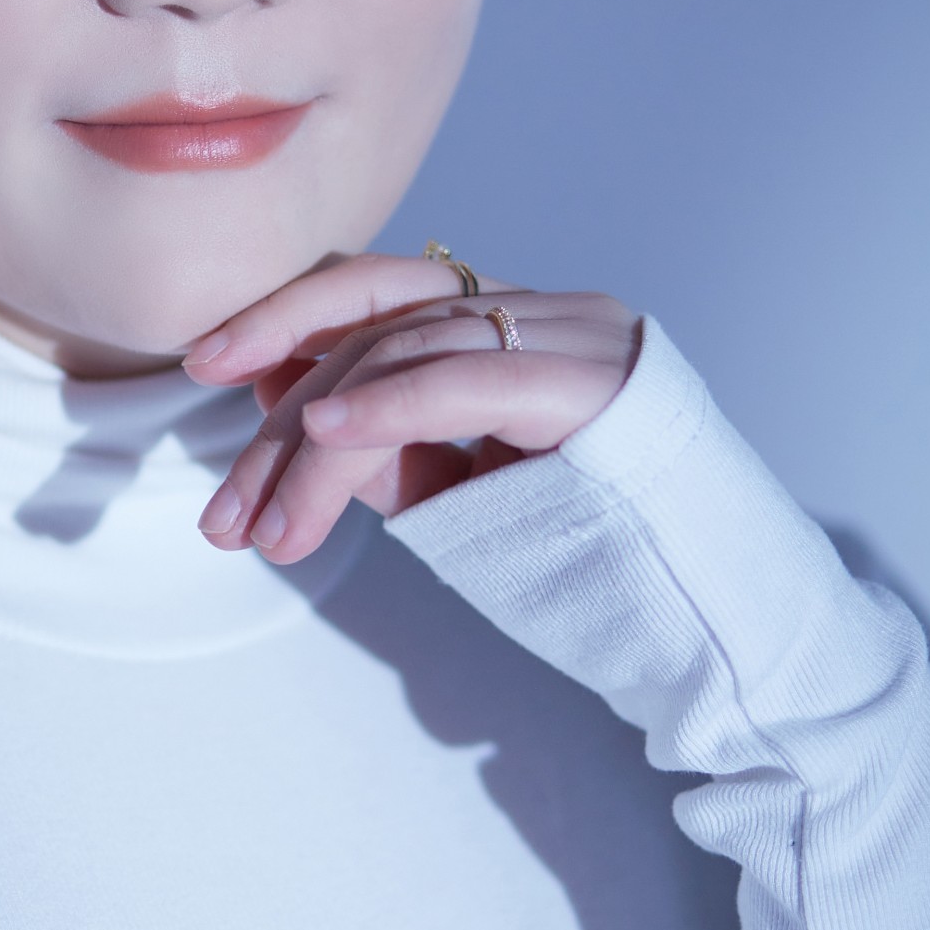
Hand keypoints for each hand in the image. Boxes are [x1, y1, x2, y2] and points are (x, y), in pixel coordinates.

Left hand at [182, 254, 641, 564]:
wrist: (726, 636)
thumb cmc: (598, 573)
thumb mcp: (460, 499)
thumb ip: (385, 449)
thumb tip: (283, 411)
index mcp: (520, 324)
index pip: (379, 293)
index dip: (283, 320)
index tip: (204, 373)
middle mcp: (552, 311)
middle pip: (377, 314)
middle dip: (277, 400)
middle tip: (220, 511)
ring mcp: (580, 338)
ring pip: (405, 355)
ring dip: (313, 451)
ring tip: (263, 535)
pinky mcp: (600, 385)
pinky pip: (467, 377)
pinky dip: (386, 406)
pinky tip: (321, 441)